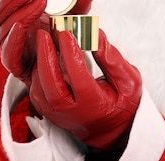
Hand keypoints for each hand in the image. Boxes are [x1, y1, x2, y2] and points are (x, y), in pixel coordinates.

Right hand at [0, 0, 95, 85]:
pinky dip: (13, 39)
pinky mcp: (15, 65)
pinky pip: (7, 52)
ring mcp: (10, 46)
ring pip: (4, 26)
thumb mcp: (75, 16)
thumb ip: (81, 2)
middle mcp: (9, 28)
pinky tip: (24, 26)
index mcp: (18, 12)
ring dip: (20, 10)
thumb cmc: (66, 37)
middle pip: (2, 7)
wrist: (66, 71)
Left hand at [30, 29, 141, 151]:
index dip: (70, 54)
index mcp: (94, 104)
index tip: (67, 34)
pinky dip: (37, 72)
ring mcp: (56, 113)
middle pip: (51, 84)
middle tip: (45, 34)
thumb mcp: (128, 81)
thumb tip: (96, 35)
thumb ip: (113, 60)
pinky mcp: (48, 111)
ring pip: (39, 88)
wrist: (110, 130)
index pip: (78, 76)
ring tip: (43, 41)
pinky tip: (43, 56)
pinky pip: (36, 91)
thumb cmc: (121, 104)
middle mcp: (71, 112)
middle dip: (45, 56)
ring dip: (39, 63)